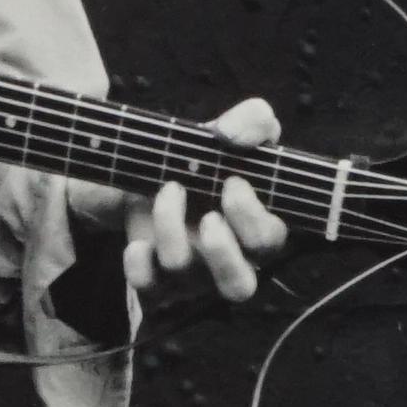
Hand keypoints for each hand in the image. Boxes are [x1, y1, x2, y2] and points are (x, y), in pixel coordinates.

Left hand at [70, 96, 288, 304]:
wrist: (150, 166)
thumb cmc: (206, 156)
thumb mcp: (234, 128)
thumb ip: (253, 120)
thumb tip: (234, 136)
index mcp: (255, 229)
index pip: (269, 243)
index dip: (253, 218)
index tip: (232, 181)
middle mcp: (226, 258)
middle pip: (239, 286)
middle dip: (222, 249)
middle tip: (209, 213)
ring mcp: (188, 272)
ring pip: (185, 273)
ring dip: (172, 230)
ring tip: (167, 191)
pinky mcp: (152, 273)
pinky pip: (146, 285)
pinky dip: (139, 265)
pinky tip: (138, 241)